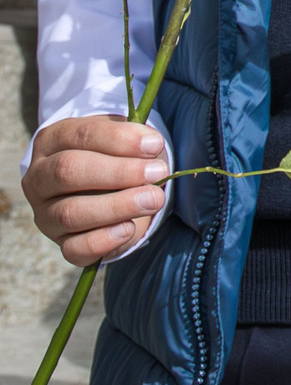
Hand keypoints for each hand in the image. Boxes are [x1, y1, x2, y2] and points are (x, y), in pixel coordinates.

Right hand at [23, 116, 166, 265]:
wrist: (109, 190)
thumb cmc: (116, 156)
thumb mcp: (123, 139)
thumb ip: (135, 139)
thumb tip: (151, 146)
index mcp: (52, 141)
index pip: (79, 135)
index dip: (119, 140)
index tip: (154, 145)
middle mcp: (40, 178)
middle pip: (67, 171)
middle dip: (118, 172)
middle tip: (157, 173)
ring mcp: (45, 214)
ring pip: (70, 213)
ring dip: (118, 206)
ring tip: (153, 199)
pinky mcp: (61, 243)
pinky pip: (75, 248)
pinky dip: (104, 240)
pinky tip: (129, 228)